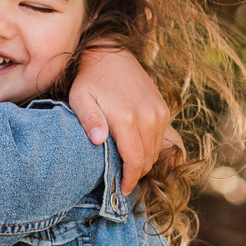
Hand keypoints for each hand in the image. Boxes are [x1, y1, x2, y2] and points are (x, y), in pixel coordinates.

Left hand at [69, 45, 170, 194]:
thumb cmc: (89, 80)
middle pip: (148, 159)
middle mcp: (149, 117)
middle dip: (135, 174)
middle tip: (120, 180)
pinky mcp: (163, 109)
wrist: (111, 55)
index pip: (135, 160)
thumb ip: (89, 120)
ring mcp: (159, 113)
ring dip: (144, 163)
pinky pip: (165, 139)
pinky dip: (154, 150)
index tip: (122, 191)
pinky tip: (142, 153)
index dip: (129, 180)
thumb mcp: (80, 99)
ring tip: (127, 167)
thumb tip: (97, 140)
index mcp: (127, 118)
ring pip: (157, 151)